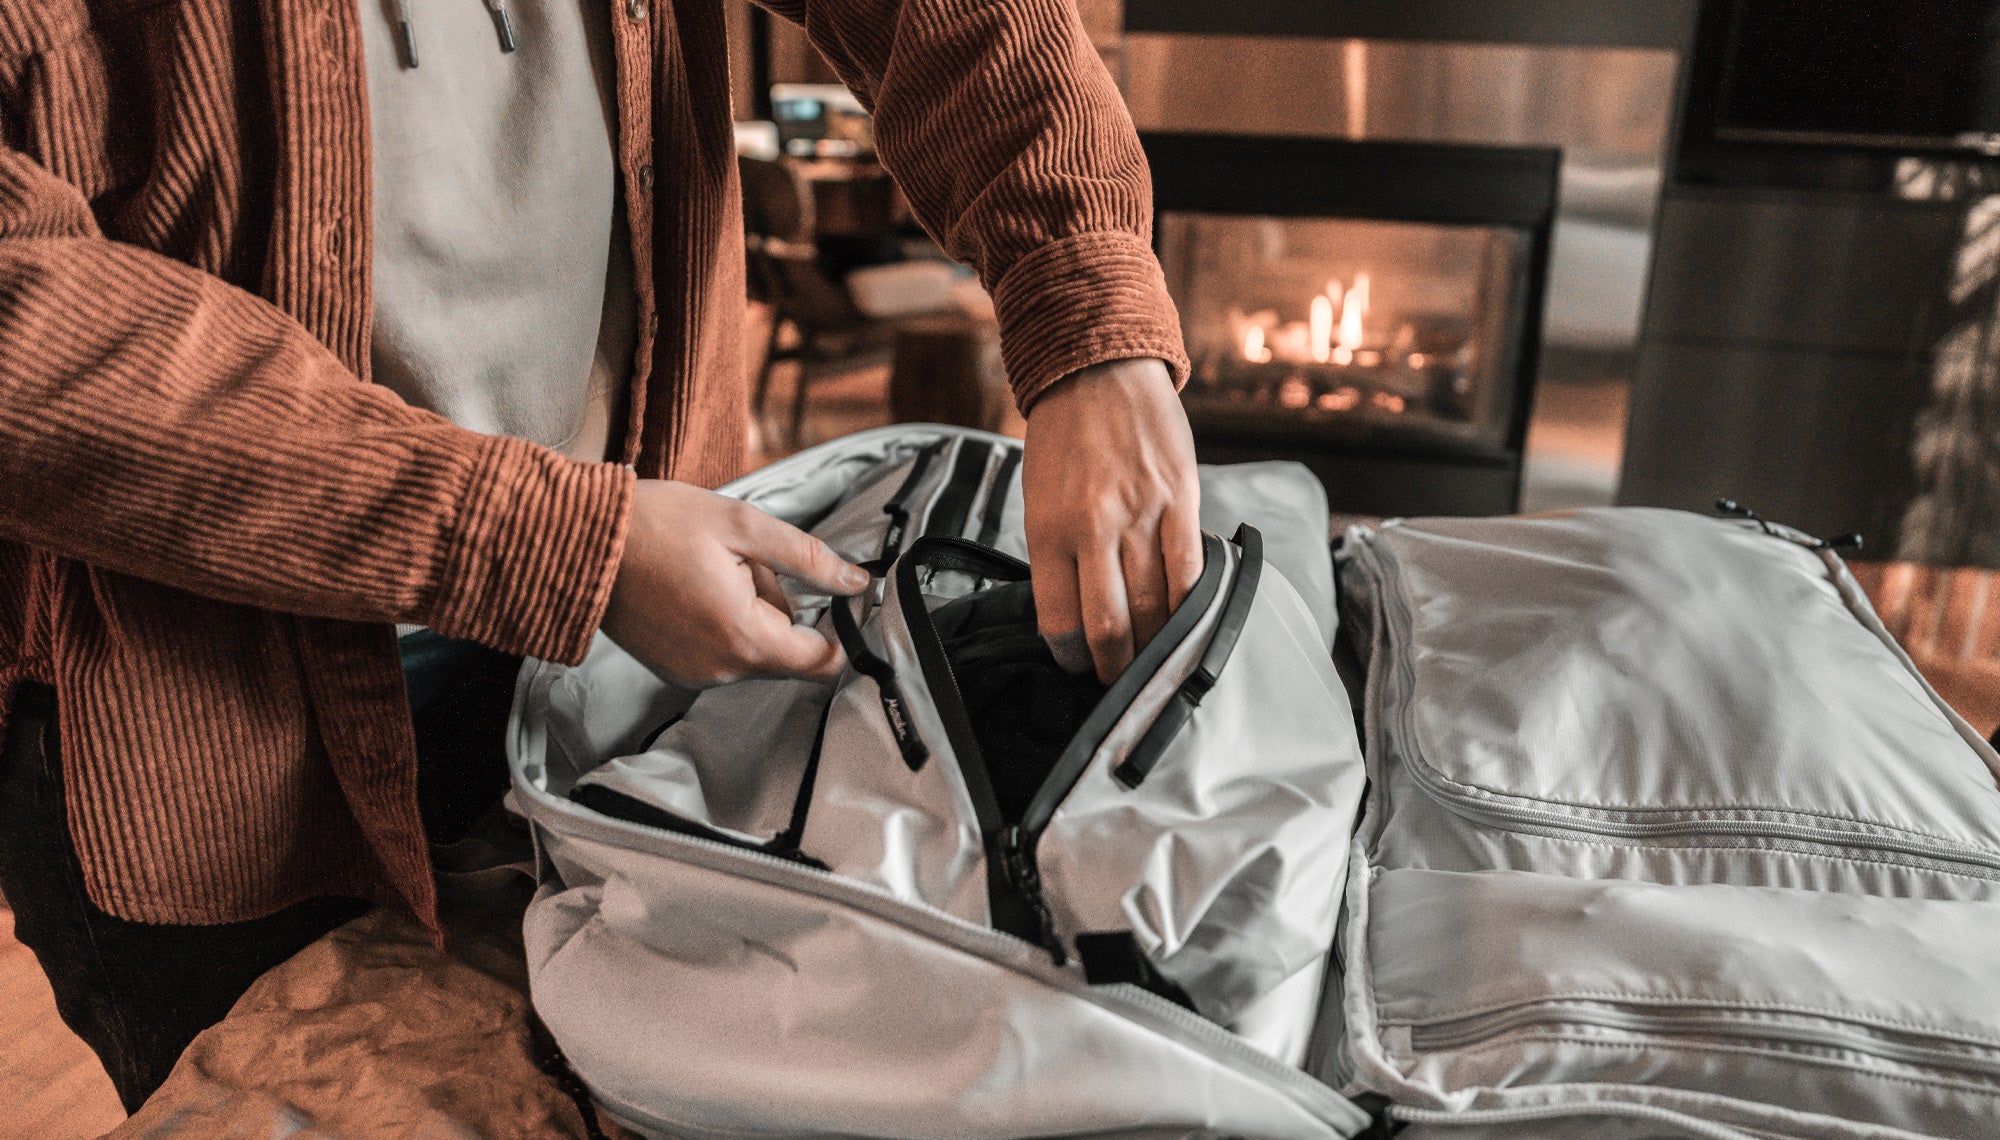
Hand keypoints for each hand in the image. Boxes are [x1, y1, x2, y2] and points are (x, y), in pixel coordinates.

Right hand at [601, 481, 870, 686]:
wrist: (581, 543)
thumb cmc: (657, 525)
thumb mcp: (742, 525)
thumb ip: (807, 558)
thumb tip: (856, 583)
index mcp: (745, 637)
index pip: (823, 660)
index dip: (840, 628)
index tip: (838, 594)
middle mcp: (722, 670)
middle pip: (788, 651)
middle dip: (782, 607)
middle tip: (746, 563)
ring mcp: (695, 675)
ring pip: (756, 650)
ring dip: (751, 614)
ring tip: (711, 572)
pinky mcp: (676, 671)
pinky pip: (724, 654)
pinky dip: (723, 625)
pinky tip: (694, 589)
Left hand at [1023, 357, 1202, 683]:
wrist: (1097, 370)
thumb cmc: (1062, 441)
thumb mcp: (1038, 500)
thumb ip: (1058, 557)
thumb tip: (1078, 615)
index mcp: (1049, 531)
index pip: (1060, 623)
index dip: (1072, 658)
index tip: (1079, 666)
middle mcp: (1094, 527)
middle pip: (1110, 627)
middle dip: (1115, 668)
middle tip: (1120, 681)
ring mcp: (1142, 513)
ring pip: (1155, 607)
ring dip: (1155, 644)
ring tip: (1153, 658)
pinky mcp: (1182, 498)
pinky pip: (1191, 570)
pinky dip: (1190, 605)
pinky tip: (1187, 619)